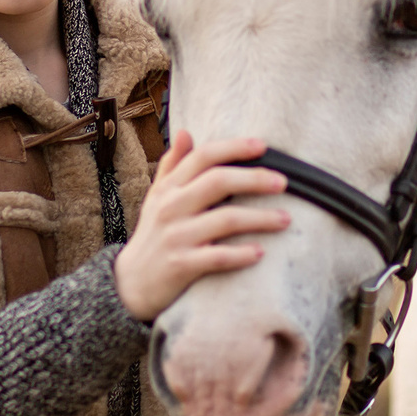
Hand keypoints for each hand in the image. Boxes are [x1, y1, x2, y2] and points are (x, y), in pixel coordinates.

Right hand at [114, 133, 291, 320]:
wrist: (130, 284)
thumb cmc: (154, 235)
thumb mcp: (157, 198)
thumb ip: (172, 166)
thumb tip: (184, 132)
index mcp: (169, 188)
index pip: (203, 157)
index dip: (234, 147)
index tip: (263, 146)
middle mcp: (171, 208)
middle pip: (218, 182)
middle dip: (254, 179)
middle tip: (284, 182)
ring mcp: (176, 237)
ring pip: (225, 219)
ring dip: (260, 218)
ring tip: (286, 219)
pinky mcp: (180, 265)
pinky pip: (217, 256)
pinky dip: (241, 254)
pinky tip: (260, 252)